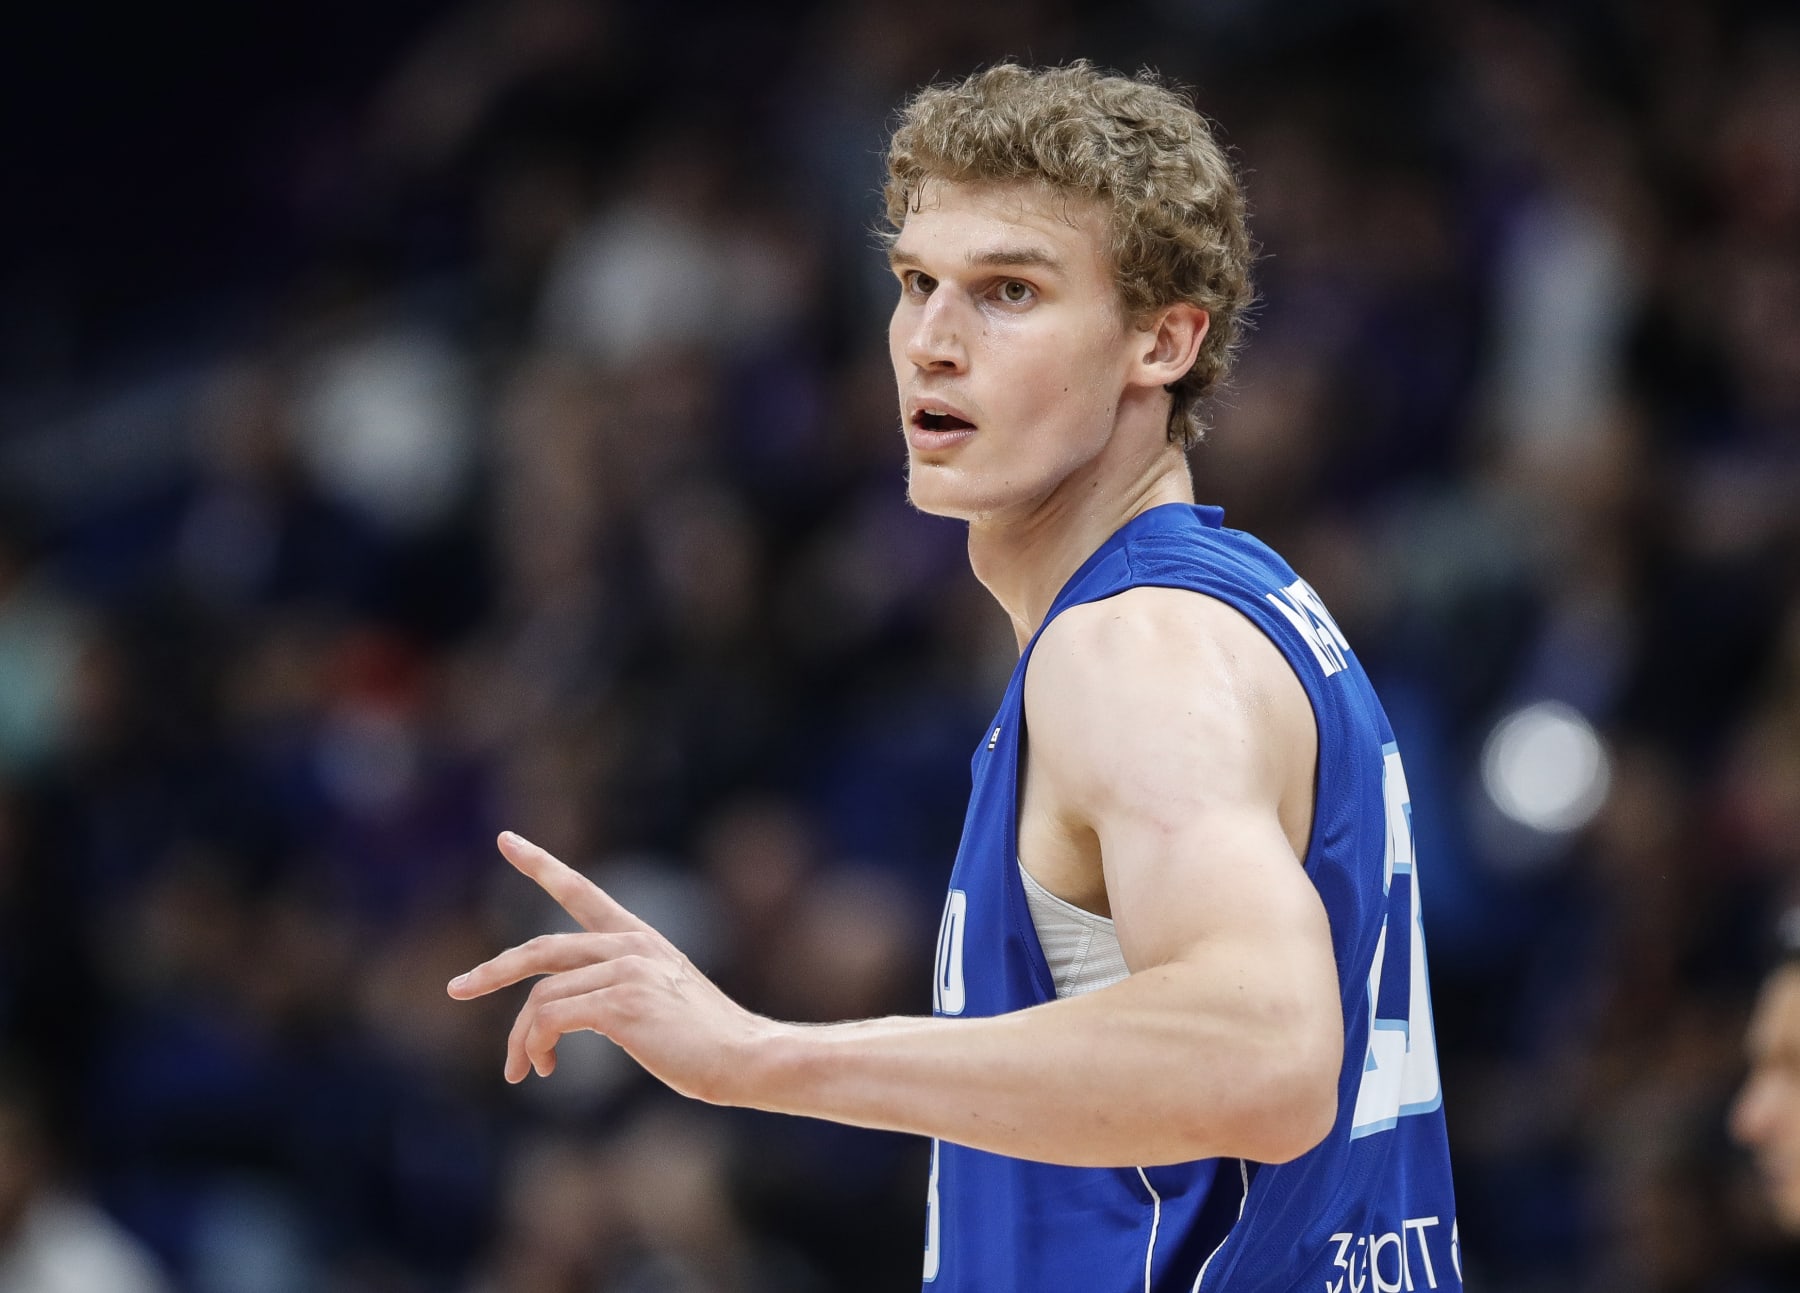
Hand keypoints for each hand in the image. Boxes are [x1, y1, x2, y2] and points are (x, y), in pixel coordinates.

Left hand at [447, 832, 775, 1101]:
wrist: (746, 1056)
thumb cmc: (705, 1042)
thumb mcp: (658, 1000)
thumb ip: (614, 989)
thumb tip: (556, 1014)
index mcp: (639, 938)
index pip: (580, 890)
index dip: (539, 864)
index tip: (505, 839)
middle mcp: (629, 945)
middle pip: (540, 949)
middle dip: (492, 971)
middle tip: (457, 988)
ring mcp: (626, 971)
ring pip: (541, 998)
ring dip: (520, 1040)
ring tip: (522, 1072)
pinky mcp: (621, 1003)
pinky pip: (550, 1019)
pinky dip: (536, 1046)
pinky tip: (545, 1068)